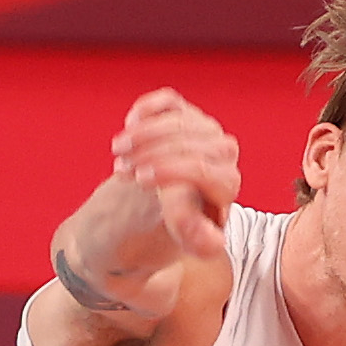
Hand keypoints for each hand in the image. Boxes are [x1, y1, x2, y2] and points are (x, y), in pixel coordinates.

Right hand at [91, 88, 239, 279]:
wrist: (163, 210)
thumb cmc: (176, 226)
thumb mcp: (184, 239)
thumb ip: (196, 237)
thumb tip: (211, 243)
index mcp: (227, 185)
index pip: (206, 170)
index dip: (172, 170)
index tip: (140, 179)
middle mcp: (223, 154)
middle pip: (192, 142)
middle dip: (153, 152)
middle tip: (121, 168)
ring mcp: (205, 131)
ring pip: (180, 119)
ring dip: (145, 132)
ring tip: (118, 150)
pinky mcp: (185, 115)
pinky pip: (171, 102)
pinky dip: (149, 107)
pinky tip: (130, 123)